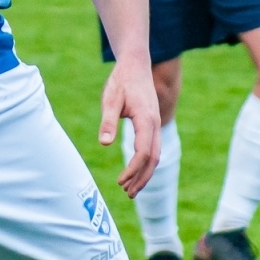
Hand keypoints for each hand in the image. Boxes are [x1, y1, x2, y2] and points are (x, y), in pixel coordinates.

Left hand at [100, 58, 160, 196]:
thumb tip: (104, 144)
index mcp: (146, 120)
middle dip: (142, 178)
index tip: (120, 182)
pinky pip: (153, 148)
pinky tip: (135, 171)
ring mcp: (155, 124)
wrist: (135, 65)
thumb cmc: (121, 81)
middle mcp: (155, 125)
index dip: (133, 170)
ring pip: (155, 155)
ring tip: (131, 189)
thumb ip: (108, 121)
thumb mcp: (110, 99)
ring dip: (145, 173)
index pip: (143, 152)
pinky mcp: (152, 123)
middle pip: (153, 158)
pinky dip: (146, 163)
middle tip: (127, 193)